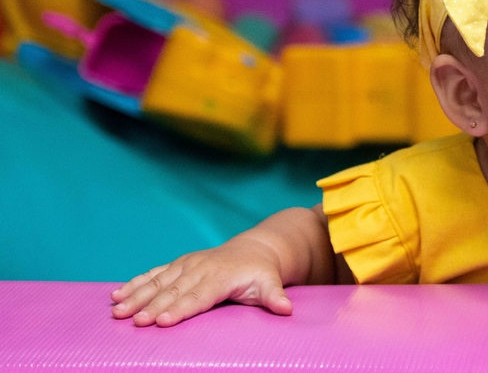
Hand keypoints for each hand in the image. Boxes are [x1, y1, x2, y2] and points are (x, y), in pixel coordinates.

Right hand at [110, 236, 292, 326]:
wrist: (254, 250)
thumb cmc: (261, 273)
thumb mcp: (271, 283)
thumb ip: (275, 296)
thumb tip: (286, 308)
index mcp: (220, 277)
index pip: (197, 296)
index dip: (180, 309)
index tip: (162, 321)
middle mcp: (199, 269)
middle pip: (173, 291)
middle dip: (152, 306)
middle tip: (135, 322)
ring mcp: (185, 265)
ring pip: (157, 282)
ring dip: (136, 296)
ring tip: (117, 311)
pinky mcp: (177, 265)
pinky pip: (152, 274)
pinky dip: (134, 283)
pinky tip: (116, 295)